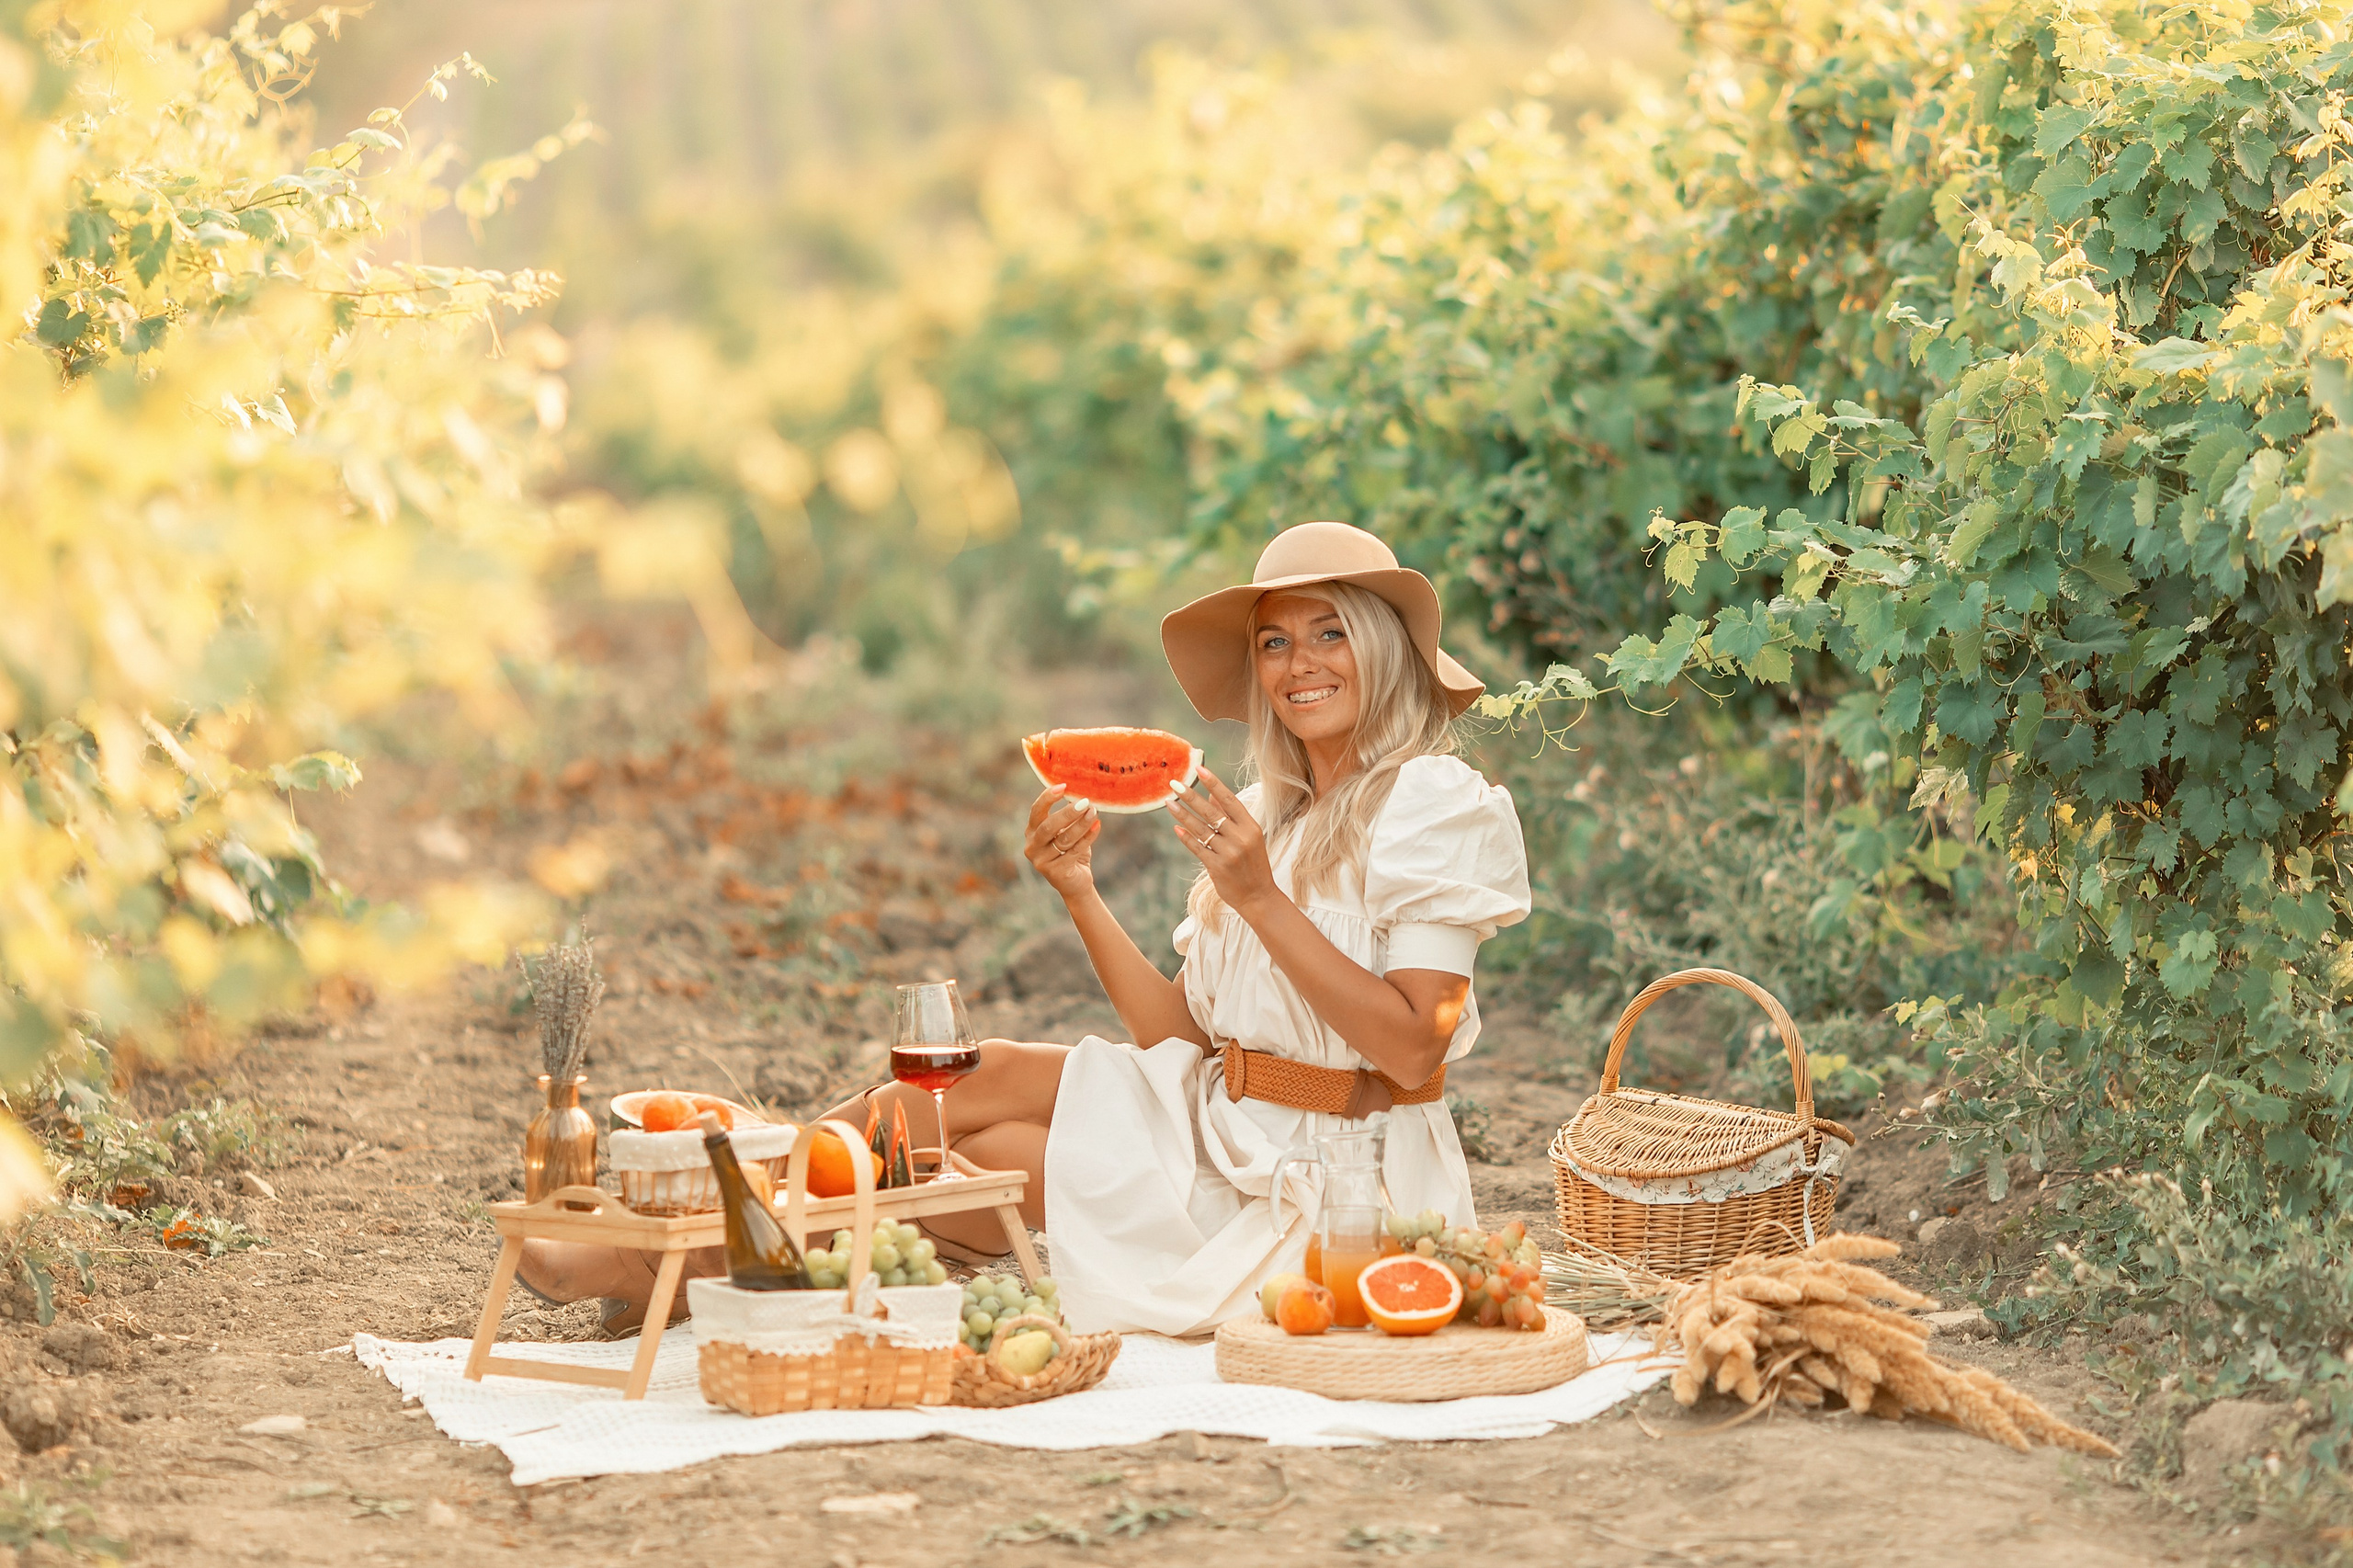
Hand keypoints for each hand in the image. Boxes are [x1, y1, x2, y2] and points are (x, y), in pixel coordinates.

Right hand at [1023, 785, 1100, 900]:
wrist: (1075, 883)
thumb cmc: (1070, 852)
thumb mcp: (1066, 832)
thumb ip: (1069, 817)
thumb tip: (1081, 795)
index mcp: (1032, 832)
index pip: (1036, 811)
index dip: (1048, 798)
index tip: (1063, 786)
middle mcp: (1032, 846)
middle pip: (1048, 826)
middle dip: (1068, 813)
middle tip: (1085, 802)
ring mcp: (1042, 861)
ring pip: (1064, 839)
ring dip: (1081, 824)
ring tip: (1094, 812)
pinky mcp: (1056, 872)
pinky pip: (1074, 851)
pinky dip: (1088, 837)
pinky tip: (1097, 826)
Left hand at [1167, 767, 1277, 914]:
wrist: (1259, 897)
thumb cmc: (1253, 864)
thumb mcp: (1249, 837)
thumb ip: (1231, 817)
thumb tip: (1212, 795)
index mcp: (1251, 827)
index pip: (1230, 800)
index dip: (1214, 783)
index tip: (1199, 769)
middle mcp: (1240, 838)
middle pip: (1211, 812)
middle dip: (1191, 796)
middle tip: (1174, 784)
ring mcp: (1228, 853)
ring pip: (1200, 829)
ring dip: (1183, 814)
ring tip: (1169, 803)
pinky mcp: (1217, 867)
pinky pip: (1197, 848)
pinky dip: (1186, 837)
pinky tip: (1176, 827)